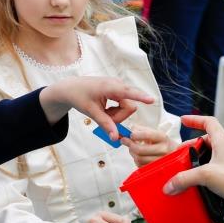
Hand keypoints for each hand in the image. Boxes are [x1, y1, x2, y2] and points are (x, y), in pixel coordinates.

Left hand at [39, 77, 153, 140]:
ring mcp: (118, 87)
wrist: (71, 88)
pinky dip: (115, 111)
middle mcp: (117, 84)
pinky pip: (124, 105)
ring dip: (116, 114)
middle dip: (119, 117)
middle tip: (104, 118)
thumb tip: (116, 138)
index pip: (128, 93)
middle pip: (129, 107)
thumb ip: (105, 124)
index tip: (152, 100)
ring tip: (102, 112)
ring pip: (127, 107)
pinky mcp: (118, 90)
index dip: (141, 97)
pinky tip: (105, 109)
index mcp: (109, 87)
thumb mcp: (91, 112)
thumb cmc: (80, 97)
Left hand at [121, 125, 176, 166]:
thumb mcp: (155, 133)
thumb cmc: (162, 142)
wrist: (175, 154)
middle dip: (130, 145)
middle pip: (140, 149)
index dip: (135, 135)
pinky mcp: (156, 170)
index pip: (147, 135)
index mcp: (162, 138)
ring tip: (132, 148)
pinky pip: (140, 166)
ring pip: (139, 159)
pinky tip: (138, 155)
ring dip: (132, 153)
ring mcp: (160, 161)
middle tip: (125, 141)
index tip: (130, 135)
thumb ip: (141, 129)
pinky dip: (136, 160)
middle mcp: (163, 150)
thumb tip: (129, 130)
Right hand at [163, 115, 223, 222]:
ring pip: (214, 153)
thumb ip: (185, 179)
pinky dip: (209, 169)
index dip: (195, 120)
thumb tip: (169, 185)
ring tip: (191, 169)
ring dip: (201, 159)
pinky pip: (219, 165)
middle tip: (182, 155)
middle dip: (193, 146)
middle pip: (208, 140)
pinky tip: (203, 182)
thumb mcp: (206, 176)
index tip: (184, 121)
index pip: (209, 122)